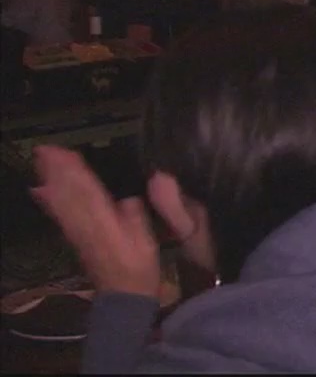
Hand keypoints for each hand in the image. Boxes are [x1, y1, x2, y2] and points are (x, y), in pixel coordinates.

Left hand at [30, 146, 160, 298]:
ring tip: (41, 162)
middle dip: (57, 170)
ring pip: (61, 201)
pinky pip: (58, 215)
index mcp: (104, 221)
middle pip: (69, 193)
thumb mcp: (146, 238)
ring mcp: (76, 231)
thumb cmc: (140, 266)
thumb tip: (126, 197)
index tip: (66, 151)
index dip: (75, 170)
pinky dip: (48, 201)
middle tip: (45, 149)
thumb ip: (134, 214)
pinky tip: (40, 191)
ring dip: (50, 180)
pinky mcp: (74, 238)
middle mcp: (85, 223)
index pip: (87, 190)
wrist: (123, 295)